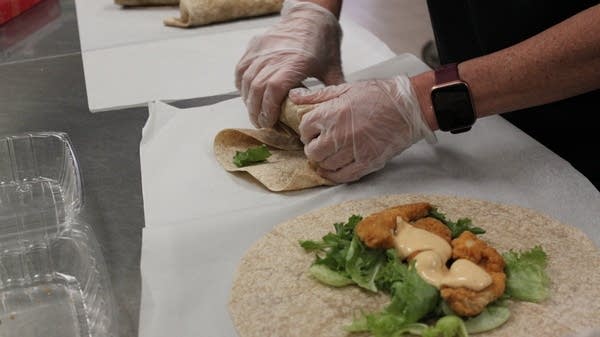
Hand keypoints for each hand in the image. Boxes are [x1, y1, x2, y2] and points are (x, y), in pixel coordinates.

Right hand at [235, 0, 343, 127]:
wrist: (312, 17)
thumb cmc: (323, 43)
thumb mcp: (333, 69)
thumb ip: (332, 93)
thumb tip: (334, 114)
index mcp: (295, 63)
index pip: (273, 90)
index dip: (268, 109)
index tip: (270, 122)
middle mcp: (275, 57)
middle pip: (257, 89)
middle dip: (256, 111)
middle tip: (261, 124)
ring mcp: (262, 51)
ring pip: (246, 81)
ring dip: (248, 100)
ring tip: (255, 113)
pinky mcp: (254, 47)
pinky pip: (241, 69)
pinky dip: (241, 85)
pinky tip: (248, 95)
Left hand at [291, 76, 436, 182]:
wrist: (408, 107)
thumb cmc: (379, 95)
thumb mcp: (346, 88)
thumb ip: (317, 95)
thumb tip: (294, 96)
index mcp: (332, 113)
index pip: (305, 128)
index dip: (306, 130)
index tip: (312, 131)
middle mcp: (339, 134)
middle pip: (312, 150)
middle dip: (313, 147)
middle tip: (319, 143)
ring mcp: (353, 151)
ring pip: (325, 165)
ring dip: (323, 161)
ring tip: (327, 154)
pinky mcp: (366, 163)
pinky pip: (342, 176)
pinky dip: (333, 175)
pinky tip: (332, 170)